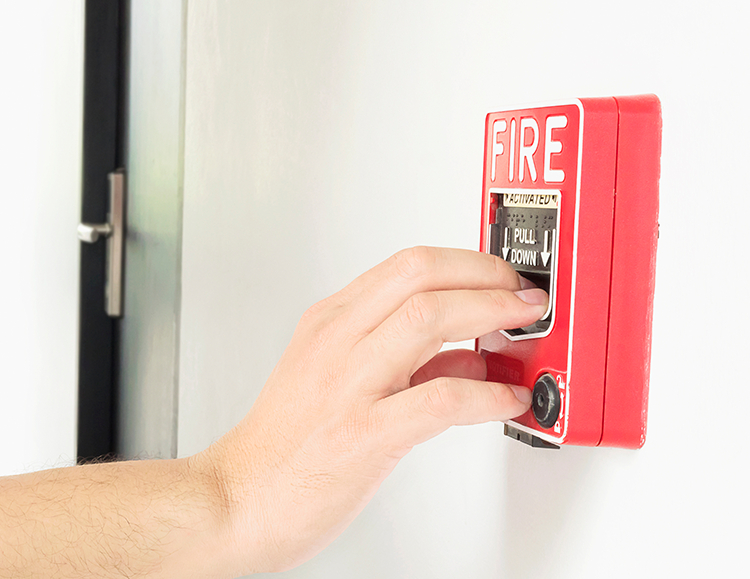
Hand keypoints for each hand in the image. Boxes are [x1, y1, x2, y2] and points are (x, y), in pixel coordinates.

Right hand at [194, 247, 547, 574]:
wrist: (240, 498)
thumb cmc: (285, 444)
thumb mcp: (337, 377)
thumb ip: (407, 360)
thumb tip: (470, 354)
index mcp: (331, 322)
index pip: (407, 265)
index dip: (467, 262)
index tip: (501, 275)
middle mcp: (338, 341)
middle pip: (421, 274)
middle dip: (485, 274)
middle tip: (522, 293)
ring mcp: (349, 384)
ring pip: (429, 318)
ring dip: (491, 313)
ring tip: (525, 325)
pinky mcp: (363, 433)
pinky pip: (438, 398)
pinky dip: (484, 394)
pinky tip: (505, 399)